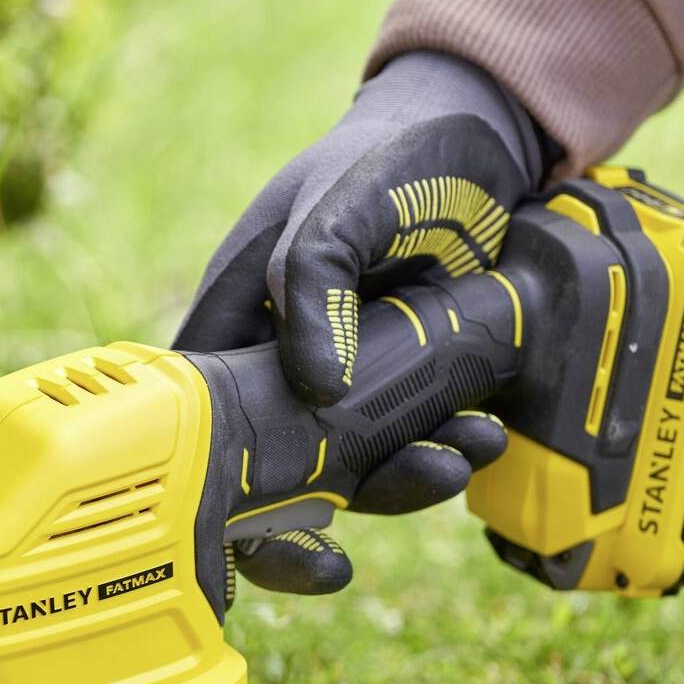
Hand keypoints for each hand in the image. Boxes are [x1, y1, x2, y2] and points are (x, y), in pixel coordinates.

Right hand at [176, 50, 546, 594]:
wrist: (493, 142)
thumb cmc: (395, 156)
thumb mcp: (342, 205)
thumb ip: (314, 283)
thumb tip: (318, 391)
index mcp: (238, 321)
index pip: (190, 420)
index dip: (200, 483)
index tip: (240, 524)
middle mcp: (282, 365)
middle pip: (271, 471)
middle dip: (312, 510)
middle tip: (344, 541)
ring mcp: (348, 384)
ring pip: (350, 469)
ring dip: (398, 482)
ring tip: (457, 457)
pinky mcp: (413, 392)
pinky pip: (412, 448)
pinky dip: (443, 458)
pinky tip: (479, 441)